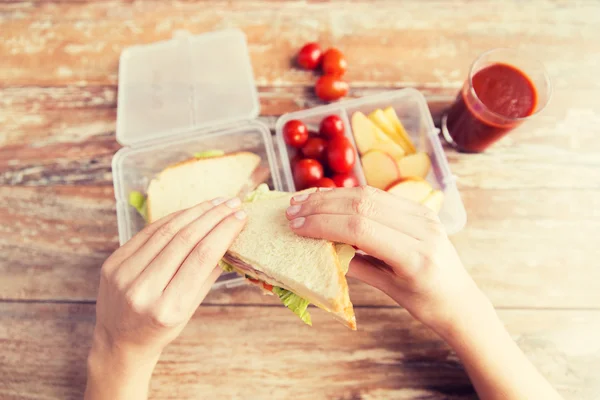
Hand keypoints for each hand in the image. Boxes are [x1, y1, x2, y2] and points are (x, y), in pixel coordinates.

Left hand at [86, 197, 246, 399]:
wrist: (119, 341)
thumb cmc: (161, 327)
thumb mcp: (189, 309)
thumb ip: (207, 274)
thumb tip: (230, 236)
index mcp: (169, 307)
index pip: (202, 257)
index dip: (224, 231)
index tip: (241, 216)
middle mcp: (144, 289)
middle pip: (185, 240)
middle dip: (213, 217)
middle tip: (232, 203)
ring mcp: (124, 274)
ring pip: (166, 231)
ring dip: (195, 212)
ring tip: (215, 202)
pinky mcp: (113, 262)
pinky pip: (148, 233)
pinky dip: (172, 218)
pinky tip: (190, 211)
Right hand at [285, 186, 489, 333]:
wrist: (460, 299)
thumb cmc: (425, 303)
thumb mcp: (389, 290)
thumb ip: (356, 265)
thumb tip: (319, 248)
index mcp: (415, 256)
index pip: (361, 228)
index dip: (323, 223)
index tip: (296, 226)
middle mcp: (422, 229)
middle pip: (363, 205)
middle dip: (322, 205)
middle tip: (292, 209)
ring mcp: (424, 215)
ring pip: (369, 195)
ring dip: (332, 196)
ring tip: (303, 201)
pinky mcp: (420, 208)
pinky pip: (379, 196)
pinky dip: (349, 196)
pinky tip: (329, 199)